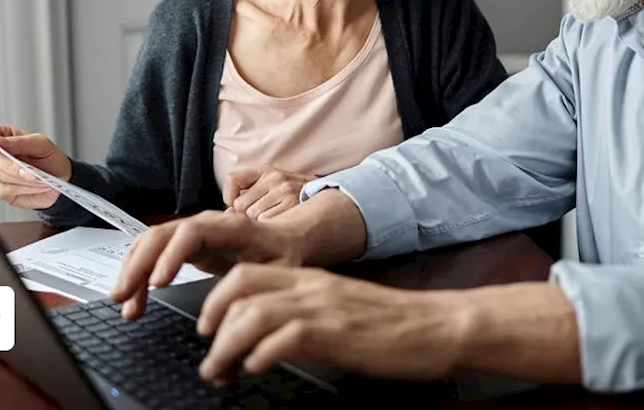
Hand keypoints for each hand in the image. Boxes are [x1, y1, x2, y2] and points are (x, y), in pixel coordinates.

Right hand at [0, 124, 70, 209]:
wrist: (60, 180)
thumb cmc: (50, 158)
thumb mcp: (41, 144)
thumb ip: (19, 141)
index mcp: (3, 137)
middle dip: (11, 164)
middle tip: (29, 169)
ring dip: (21, 177)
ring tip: (39, 177)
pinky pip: (3, 190)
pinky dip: (22, 188)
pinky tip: (34, 185)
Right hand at [110, 211, 304, 319]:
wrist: (287, 240)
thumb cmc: (285, 255)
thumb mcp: (280, 271)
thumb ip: (259, 287)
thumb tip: (230, 317)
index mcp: (231, 227)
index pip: (191, 232)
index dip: (171, 255)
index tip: (157, 284)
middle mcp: (206, 225)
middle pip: (161, 235)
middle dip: (138, 265)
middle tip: (124, 297)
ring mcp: (192, 233)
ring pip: (151, 243)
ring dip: (132, 271)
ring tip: (124, 304)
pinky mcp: (185, 245)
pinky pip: (153, 253)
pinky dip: (138, 273)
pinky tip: (134, 297)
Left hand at [195, 264, 469, 382]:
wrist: (437, 326)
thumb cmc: (395, 325)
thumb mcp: (342, 309)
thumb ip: (307, 313)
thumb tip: (270, 338)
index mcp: (311, 279)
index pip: (247, 273)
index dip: (217, 299)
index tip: (209, 326)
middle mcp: (311, 287)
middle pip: (240, 285)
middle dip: (212, 317)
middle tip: (207, 349)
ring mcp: (322, 308)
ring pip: (252, 312)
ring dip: (225, 345)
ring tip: (220, 371)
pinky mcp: (335, 333)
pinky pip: (282, 338)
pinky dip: (259, 355)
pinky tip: (257, 368)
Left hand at [222, 166, 318, 219]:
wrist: (329, 198)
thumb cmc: (293, 197)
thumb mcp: (270, 187)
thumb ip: (247, 196)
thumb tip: (228, 214)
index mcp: (265, 170)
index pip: (232, 180)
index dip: (230, 197)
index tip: (236, 204)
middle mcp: (274, 177)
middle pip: (240, 205)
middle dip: (247, 215)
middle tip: (263, 215)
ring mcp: (285, 190)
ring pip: (253, 216)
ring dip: (260, 222)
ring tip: (275, 218)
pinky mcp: (293, 205)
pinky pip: (267, 222)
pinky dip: (271, 226)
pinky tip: (281, 224)